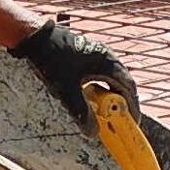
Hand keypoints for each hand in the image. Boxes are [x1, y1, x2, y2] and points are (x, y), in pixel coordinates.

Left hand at [9, 21, 139, 136]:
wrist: (36, 37)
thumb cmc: (52, 61)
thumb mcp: (67, 92)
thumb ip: (81, 113)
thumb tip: (92, 132)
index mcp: (107, 63)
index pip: (128, 87)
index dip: (133, 106)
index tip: (134, 122)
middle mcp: (107, 56)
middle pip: (124, 82)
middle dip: (124, 102)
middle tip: (123, 119)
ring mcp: (98, 52)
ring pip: (114, 77)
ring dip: (114, 94)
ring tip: (110, 110)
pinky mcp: (89, 52)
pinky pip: (104, 72)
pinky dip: (104, 86)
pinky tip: (95, 95)